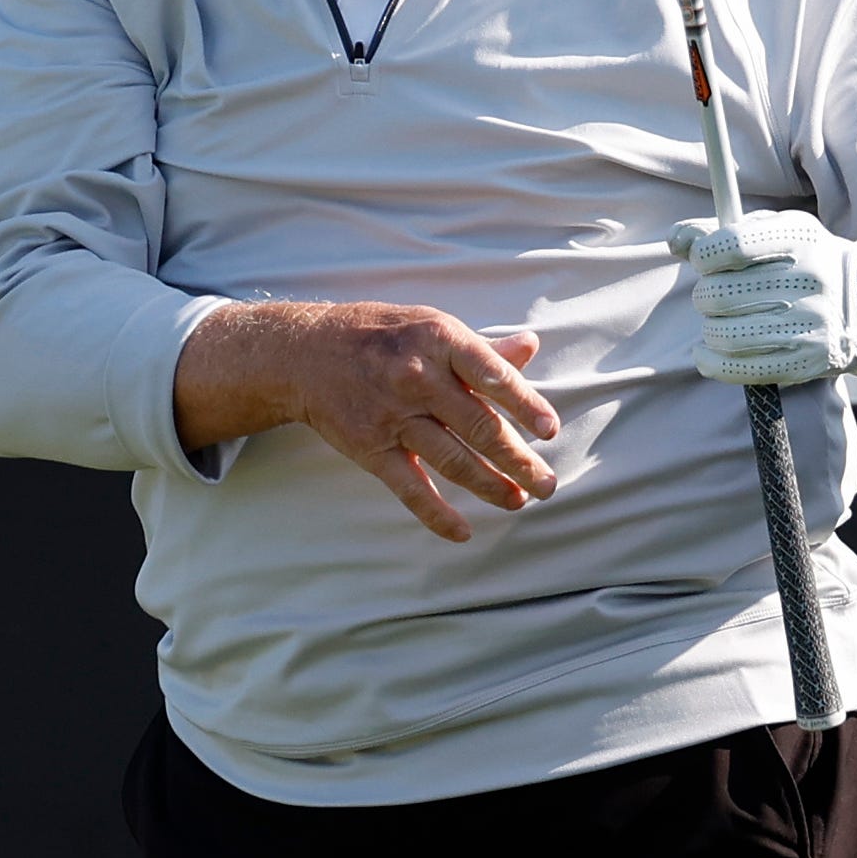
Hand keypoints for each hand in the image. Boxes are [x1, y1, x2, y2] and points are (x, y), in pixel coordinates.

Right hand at [173, 300, 560, 542]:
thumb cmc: (382, 334)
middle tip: (547, 484)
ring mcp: (393, 416)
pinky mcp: (372, 448)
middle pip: (478, 427)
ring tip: (519, 502)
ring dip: (491, 487)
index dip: (525, 404)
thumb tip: (530, 347)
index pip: (492, 374)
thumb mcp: (431, 326)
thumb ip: (481, 347)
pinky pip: (411, 489)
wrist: (307, 352)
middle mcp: (417, 377)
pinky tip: (464, 531)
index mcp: (439, 339)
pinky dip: (438, 515)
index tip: (550, 431)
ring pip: (453, 461)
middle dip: (518, 460)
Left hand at [668, 212, 856, 384]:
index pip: (732, 246)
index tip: (704, 260)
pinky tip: (706, 352)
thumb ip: (719, 230)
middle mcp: (809, 280)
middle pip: (722, 294)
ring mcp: (811, 324)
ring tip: (716, 320)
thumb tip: (674, 240)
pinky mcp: (807, 362)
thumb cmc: (803, 259)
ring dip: (709, 327)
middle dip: (705, 294)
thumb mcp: (773, 231)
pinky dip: (712, 362)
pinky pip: (743, 370)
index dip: (704, 255)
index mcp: (801, 237)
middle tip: (714, 294)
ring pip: (725, 334)